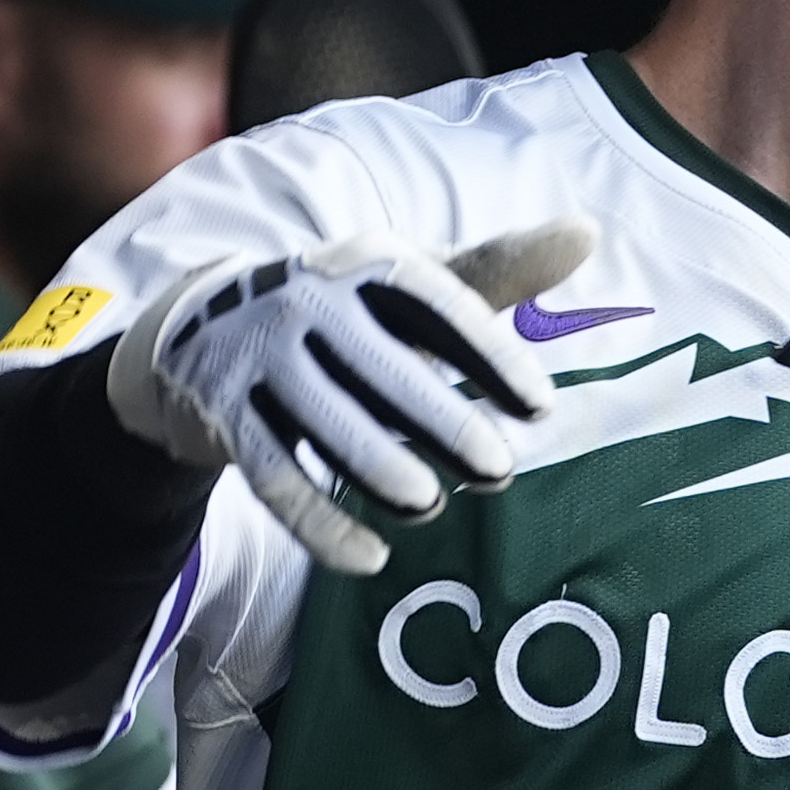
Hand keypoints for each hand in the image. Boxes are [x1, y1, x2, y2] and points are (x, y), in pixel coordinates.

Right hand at [106, 219, 594, 576]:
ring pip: (326, 421)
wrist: (200, 327)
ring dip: (380, 469)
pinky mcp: (224, 414)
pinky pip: (275, 476)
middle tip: (499, 471)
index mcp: (367, 263)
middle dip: (442, 421)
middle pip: (382, 366)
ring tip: (430, 508)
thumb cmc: (344, 310)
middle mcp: (308, 300)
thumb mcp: (410, 283)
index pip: (435, 302)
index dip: (489, 354)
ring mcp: (259, 356)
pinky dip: (321, 524)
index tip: (541, 408)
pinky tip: (371, 558)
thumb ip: (497, 269)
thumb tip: (590, 232)